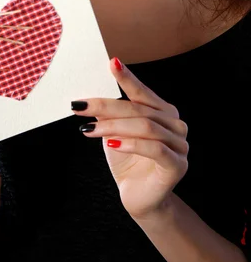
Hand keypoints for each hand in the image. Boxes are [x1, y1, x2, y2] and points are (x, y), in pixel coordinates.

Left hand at [72, 58, 188, 220]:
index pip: (142, 91)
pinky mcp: (177, 164)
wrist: (139, 198)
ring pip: (145, 127)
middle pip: (139, 109)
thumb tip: (89, 97)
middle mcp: (175, 124)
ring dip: (113, 126)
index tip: (111, 62)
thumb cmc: (127, 161)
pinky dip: (130, 144)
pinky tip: (112, 144)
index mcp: (163, 111)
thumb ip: (110, 115)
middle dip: (106, 107)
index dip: (127, 77)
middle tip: (80, 107)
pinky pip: (154, 148)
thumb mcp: (115, 132)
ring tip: (89, 129)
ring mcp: (180, 144)